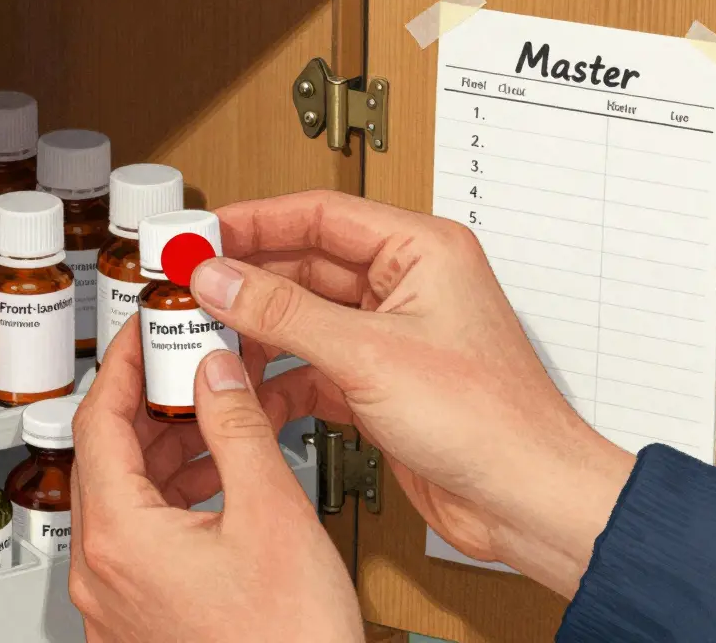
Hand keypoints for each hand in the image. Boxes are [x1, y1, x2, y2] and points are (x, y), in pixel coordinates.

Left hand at [68, 322, 363, 642]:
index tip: (140, 328)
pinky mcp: (140, 622)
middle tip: (184, 363)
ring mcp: (116, 604)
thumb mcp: (271, 516)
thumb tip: (215, 372)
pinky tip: (215, 480)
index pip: (96, 421)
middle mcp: (102, 574)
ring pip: (126, 500)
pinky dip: (173, 498)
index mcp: (119, 539)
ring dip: (166, 451)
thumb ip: (237, 429)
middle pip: (107, 458)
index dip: (120, 363)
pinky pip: (140, 541)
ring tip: (213, 415)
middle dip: (149, 403)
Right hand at [180, 190, 634, 598]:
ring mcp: (391, 336)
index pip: (319, 215)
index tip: (202, 232)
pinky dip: (279, 376)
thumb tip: (222, 278)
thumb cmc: (491, 420)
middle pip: (304, 265)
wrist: (525, 501)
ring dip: (258, 331)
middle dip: (246, 279)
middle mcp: (406, 287)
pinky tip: (247, 389)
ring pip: (304, 318)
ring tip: (208, 339)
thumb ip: (284, 312)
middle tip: (190, 286)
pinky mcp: (380, 383)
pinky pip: (312, 365)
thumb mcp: (369, 354)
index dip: (253, 221)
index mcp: (420, 252)